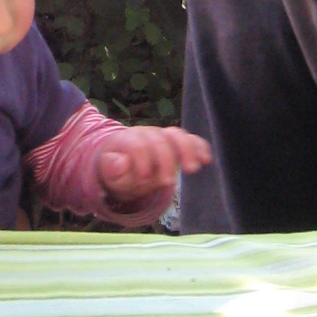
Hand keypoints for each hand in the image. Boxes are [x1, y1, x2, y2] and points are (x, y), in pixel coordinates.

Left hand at [95, 127, 211, 206]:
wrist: (125, 162)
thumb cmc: (119, 169)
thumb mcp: (110, 173)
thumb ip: (113, 169)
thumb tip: (120, 163)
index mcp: (128, 139)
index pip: (137, 145)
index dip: (142, 161)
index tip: (144, 179)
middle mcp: (147, 133)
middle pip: (159, 140)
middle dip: (165, 160)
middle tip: (169, 182)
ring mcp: (163, 136)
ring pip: (176, 135)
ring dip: (187, 150)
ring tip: (192, 169)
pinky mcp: (177, 143)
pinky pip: (191, 139)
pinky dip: (199, 147)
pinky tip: (207, 159)